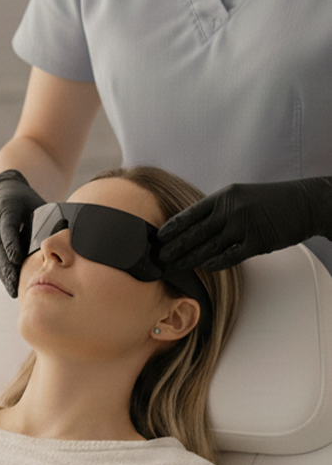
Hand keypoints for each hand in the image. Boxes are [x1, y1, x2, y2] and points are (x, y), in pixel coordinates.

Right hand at [0, 170, 45, 296]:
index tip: (17, 259)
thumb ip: (46, 223)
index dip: (11, 245)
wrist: (1, 192)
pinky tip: (12, 284)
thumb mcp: (37, 206)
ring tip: (14, 291)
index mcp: (6, 210)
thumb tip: (64, 241)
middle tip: (16, 286)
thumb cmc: (25, 201)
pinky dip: (4, 271)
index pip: (7, 229)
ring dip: (5, 275)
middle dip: (7, 269)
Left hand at [158, 178, 331, 271]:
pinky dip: (215, 263)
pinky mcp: (256, 243)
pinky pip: (229, 257)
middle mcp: (231, 210)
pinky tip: (203, 268)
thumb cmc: (271, 201)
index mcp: (225, 196)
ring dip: (190, 258)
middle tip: (160, 257)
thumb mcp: (242, 196)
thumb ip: (219, 209)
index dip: (174, 226)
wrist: (304, 203)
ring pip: (209, 247)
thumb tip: (195, 225)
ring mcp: (243, 227)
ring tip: (175, 266)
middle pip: (195, 233)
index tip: (159, 236)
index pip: (191, 213)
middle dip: (175, 246)